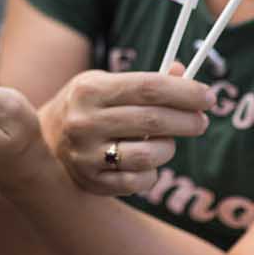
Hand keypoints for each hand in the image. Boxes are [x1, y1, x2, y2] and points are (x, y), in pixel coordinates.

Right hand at [38, 62, 212, 195]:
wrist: (44, 142)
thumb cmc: (89, 107)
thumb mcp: (108, 83)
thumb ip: (146, 81)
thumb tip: (184, 72)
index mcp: (90, 89)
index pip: (149, 88)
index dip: (185, 92)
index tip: (208, 97)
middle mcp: (85, 122)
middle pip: (153, 120)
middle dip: (187, 120)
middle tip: (202, 121)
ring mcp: (86, 154)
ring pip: (148, 155)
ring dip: (169, 148)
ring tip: (168, 142)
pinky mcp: (91, 182)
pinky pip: (138, 182)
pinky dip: (152, 173)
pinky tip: (148, 164)